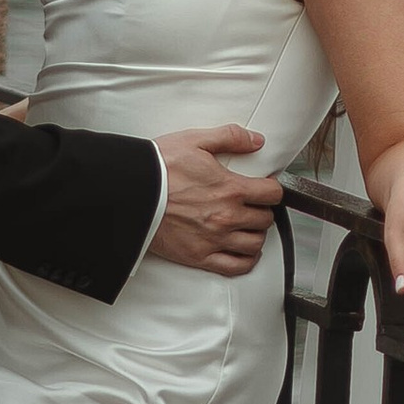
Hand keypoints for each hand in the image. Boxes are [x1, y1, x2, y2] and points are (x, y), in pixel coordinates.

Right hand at [148, 125, 282, 275]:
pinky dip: (245, 260)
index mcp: (230, 188)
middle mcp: (227, 216)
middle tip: (253, 206)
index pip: (272, 194)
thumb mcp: (195, 141)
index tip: (265, 188)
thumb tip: (256, 141)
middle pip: (265, 220)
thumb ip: (230, 137)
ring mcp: (214, 239)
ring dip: (255, 235)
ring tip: (247, 227)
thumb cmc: (158, 168)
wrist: (131, 193)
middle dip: (262, 211)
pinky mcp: (199, 256)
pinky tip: (243, 252)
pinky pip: (235, 266)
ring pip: (254, 244)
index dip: (272, 189)